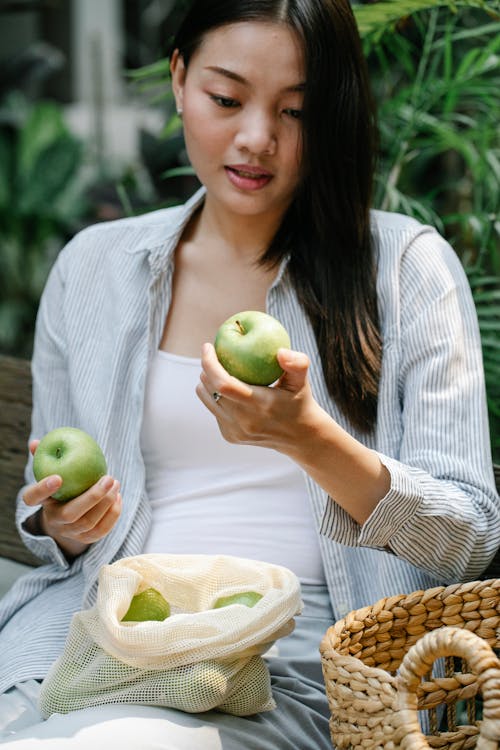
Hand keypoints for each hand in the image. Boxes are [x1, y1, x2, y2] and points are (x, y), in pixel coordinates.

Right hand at [23, 439, 121, 558]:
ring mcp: (71, 532)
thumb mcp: (50, 473)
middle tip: (109, 478)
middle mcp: (54, 521)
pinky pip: (102, 530)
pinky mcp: (87, 539)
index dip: (42, 489)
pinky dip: (113, 513)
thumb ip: (43, 458)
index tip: (57, 477)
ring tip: (116, 483)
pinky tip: (118, 497)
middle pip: (70, 514)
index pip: (33, 498)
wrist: (67, 518)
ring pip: (89, 522)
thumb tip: (36, 442)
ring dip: (107, 502)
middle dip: (92, 497)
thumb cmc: (61, 487)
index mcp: (42, 503)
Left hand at [196, 343, 317, 452]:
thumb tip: (281, 351)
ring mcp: (235, 431)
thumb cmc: (299, 401)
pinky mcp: (230, 436)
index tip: (208, 346)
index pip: (224, 384)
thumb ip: (298, 364)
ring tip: (217, 369)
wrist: (299, 437)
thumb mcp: (302, 381)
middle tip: (213, 353)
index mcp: (261, 405)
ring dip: (206, 381)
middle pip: (211, 389)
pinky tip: (225, 388)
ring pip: (207, 399)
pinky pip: (213, 409)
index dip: (210, 364)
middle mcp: (244, 421)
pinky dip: (215, 395)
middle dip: (206, 368)